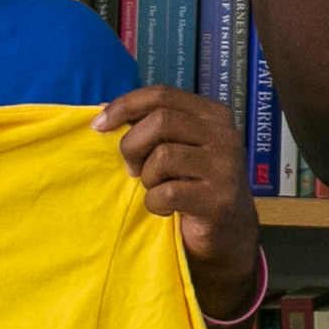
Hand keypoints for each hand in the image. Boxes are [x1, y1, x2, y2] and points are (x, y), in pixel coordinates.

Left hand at [100, 85, 260, 311]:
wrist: (229, 233)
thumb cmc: (194, 184)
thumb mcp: (180, 147)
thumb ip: (152, 126)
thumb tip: (106, 108)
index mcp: (213, 115)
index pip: (162, 94)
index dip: (126, 105)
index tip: (99, 125)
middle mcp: (224, 135)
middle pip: (161, 121)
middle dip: (132, 145)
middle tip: (131, 168)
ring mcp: (225, 167)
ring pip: (163, 156)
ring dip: (148, 178)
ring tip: (157, 189)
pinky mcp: (218, 200)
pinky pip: (167, 193)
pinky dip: (155, 203)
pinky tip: (164, 209)